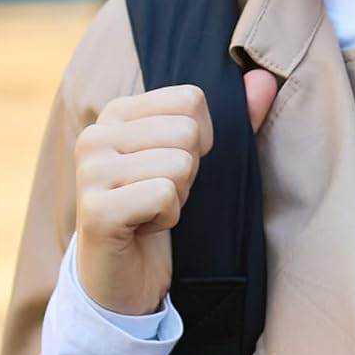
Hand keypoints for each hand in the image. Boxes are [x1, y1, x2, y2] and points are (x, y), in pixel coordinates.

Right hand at [74, 69, 277, 315]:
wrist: (123, 275)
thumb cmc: (159, 208)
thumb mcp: (197, 159)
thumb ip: (236, 119)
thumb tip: (265, 79)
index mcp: (116, 113)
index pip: (191, 99)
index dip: (201, 139)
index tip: (172, 166)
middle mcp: (95, 135)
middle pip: (188, 133)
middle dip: (189, 172)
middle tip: (162, 194)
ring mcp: (89, 172)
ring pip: (180, 165)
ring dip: (178, 197)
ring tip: (151, 210)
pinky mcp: (96, 210)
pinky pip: (165, 195)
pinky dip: (168, 218)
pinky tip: (144, 228)